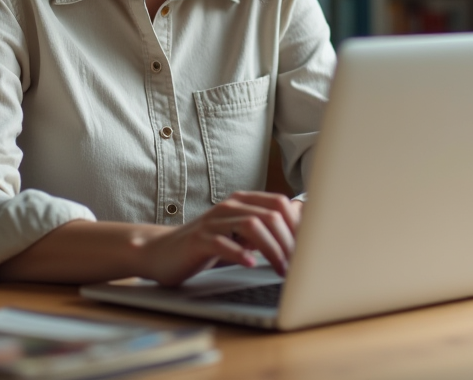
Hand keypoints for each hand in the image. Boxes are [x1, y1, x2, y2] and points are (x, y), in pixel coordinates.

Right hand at [137, 191, 301, 286]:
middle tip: (299, 266)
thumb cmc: (206, 244)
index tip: (310, 249)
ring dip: (272, 250)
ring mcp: (213, 221)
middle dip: (289, 242)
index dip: (298, 225)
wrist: (162, 251)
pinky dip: (240, 253)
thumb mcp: (240, 233)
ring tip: (281, 269)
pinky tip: (250, 264)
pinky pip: (222, 242)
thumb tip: (302, 219)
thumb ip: (266, 226)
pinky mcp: (198, 240)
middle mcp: (229, 206)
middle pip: (270, 215)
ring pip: (252, 226)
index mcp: (243, 201)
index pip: (280, 203)